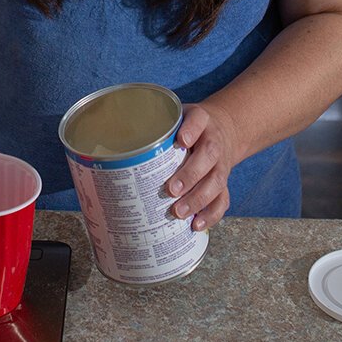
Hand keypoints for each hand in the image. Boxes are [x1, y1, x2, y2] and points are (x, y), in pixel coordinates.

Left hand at [165, 103, 245, 231]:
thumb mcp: (174, 117)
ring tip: (179, 212)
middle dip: (190, 175)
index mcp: (201, 120)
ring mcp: (221, 163)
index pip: (198, 120)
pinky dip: (211, 214)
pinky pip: (222, 199)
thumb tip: (118, 143)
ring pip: (216, 181)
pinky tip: (196, 224)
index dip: (191, 130)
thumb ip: (153, 126)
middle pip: (209, 155)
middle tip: (171, 190)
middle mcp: (214, 141)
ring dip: (198, 199)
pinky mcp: (223, 182)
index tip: (182, 140)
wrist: (224, 131)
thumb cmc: (189, 127)